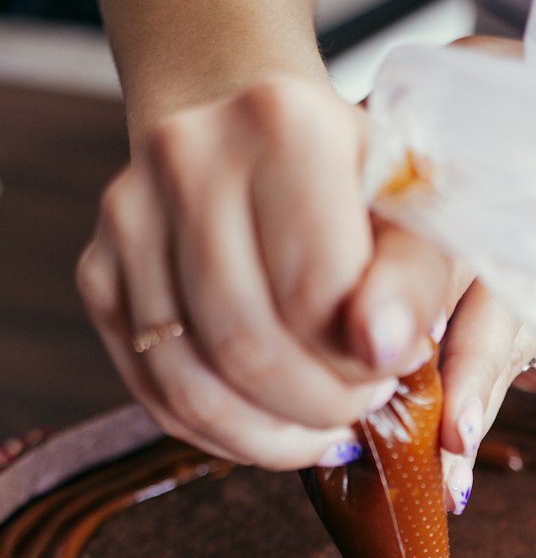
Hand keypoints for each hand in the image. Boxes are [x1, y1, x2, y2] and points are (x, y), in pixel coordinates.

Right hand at [77, 74, 454, 469]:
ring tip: (323, 423)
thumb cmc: (356, 185)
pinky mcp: (97, 272)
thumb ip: (414, 285)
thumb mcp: (416, 220)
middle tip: (360, 402)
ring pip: (194, 388)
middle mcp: (187, 156)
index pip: (315, 297)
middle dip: (320, 406)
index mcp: (282, 122)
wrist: (257, 133)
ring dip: (272, 435)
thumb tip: (382, 351)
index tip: (392, 367)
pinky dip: (225, 434)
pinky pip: (157, 396)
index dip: (362, 363)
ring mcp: (129, 217)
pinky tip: (275, 424)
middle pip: (247, 348)